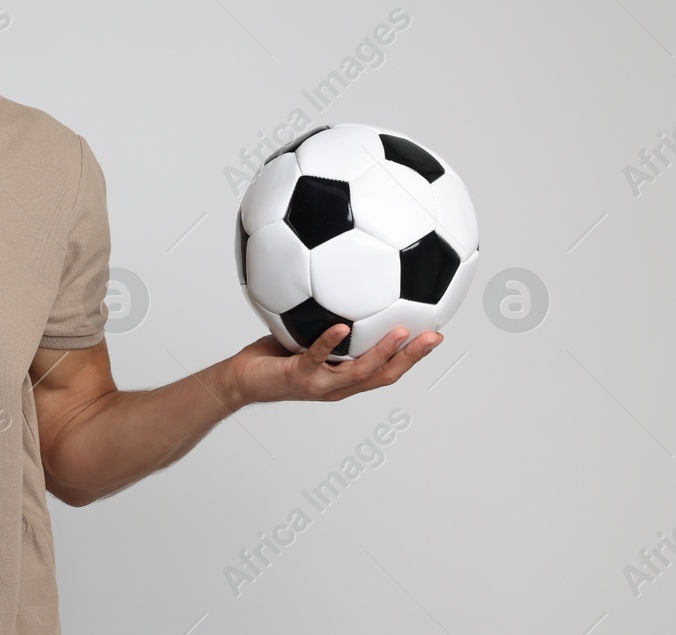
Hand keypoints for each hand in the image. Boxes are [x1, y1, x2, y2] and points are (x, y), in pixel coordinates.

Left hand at [225, 325, 439, 406]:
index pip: (386, 371)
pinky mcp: (298, 376)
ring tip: (402, 332)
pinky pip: (317, 357)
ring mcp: (319, 383)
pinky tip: (341, 326)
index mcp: (344, 378)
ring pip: (359, 371)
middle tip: (434, 337)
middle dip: (412, 358)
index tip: (435, 336)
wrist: (240, 380)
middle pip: (384, 375)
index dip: (412, 358)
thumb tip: (341, 288)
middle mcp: (337, 386)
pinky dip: (330, 341)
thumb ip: (326, 322)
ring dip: (382, 352)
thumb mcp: (306, 337)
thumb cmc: (273, 358)